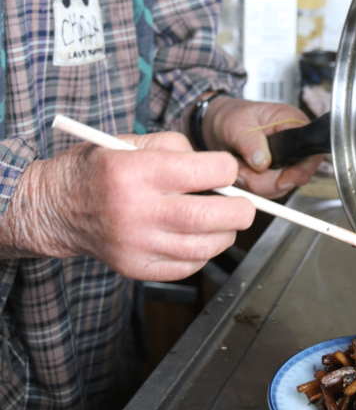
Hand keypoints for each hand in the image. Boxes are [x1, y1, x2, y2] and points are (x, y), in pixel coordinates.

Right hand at [1, 131, 254, 280]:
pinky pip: (184, 268)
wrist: (57, 207)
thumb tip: (217, 169)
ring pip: (202, 247)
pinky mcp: (134, 267)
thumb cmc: (97, 169)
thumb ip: (177, 147)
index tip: (227, 170)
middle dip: (240, 211)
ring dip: (226, 235)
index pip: (204, 172)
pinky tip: (199, 239)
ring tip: (224, 222)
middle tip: (245, 206)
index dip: (226, 170)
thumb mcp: (131, 141)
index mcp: (137, 172)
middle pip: (208, 217)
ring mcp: (135, 244)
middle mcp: (136, 210)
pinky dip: (203, 254)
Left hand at [203, 98, 323, 198]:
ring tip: (239, 165)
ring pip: (279, 187)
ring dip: (254, 183)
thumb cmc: (233, 115)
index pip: (311, 153)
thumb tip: (263, 162)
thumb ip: (250, 143)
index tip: (281, 180)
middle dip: (265, 180)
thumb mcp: (237, 124)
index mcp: (293, 124)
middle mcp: (293, 145)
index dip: (300, 171)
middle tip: (243, 171)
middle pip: (295, 177)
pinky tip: (241, 171)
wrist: (219, 124)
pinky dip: (250, 186)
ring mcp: (285, 162)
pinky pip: (267, 190)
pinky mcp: (274, 174)